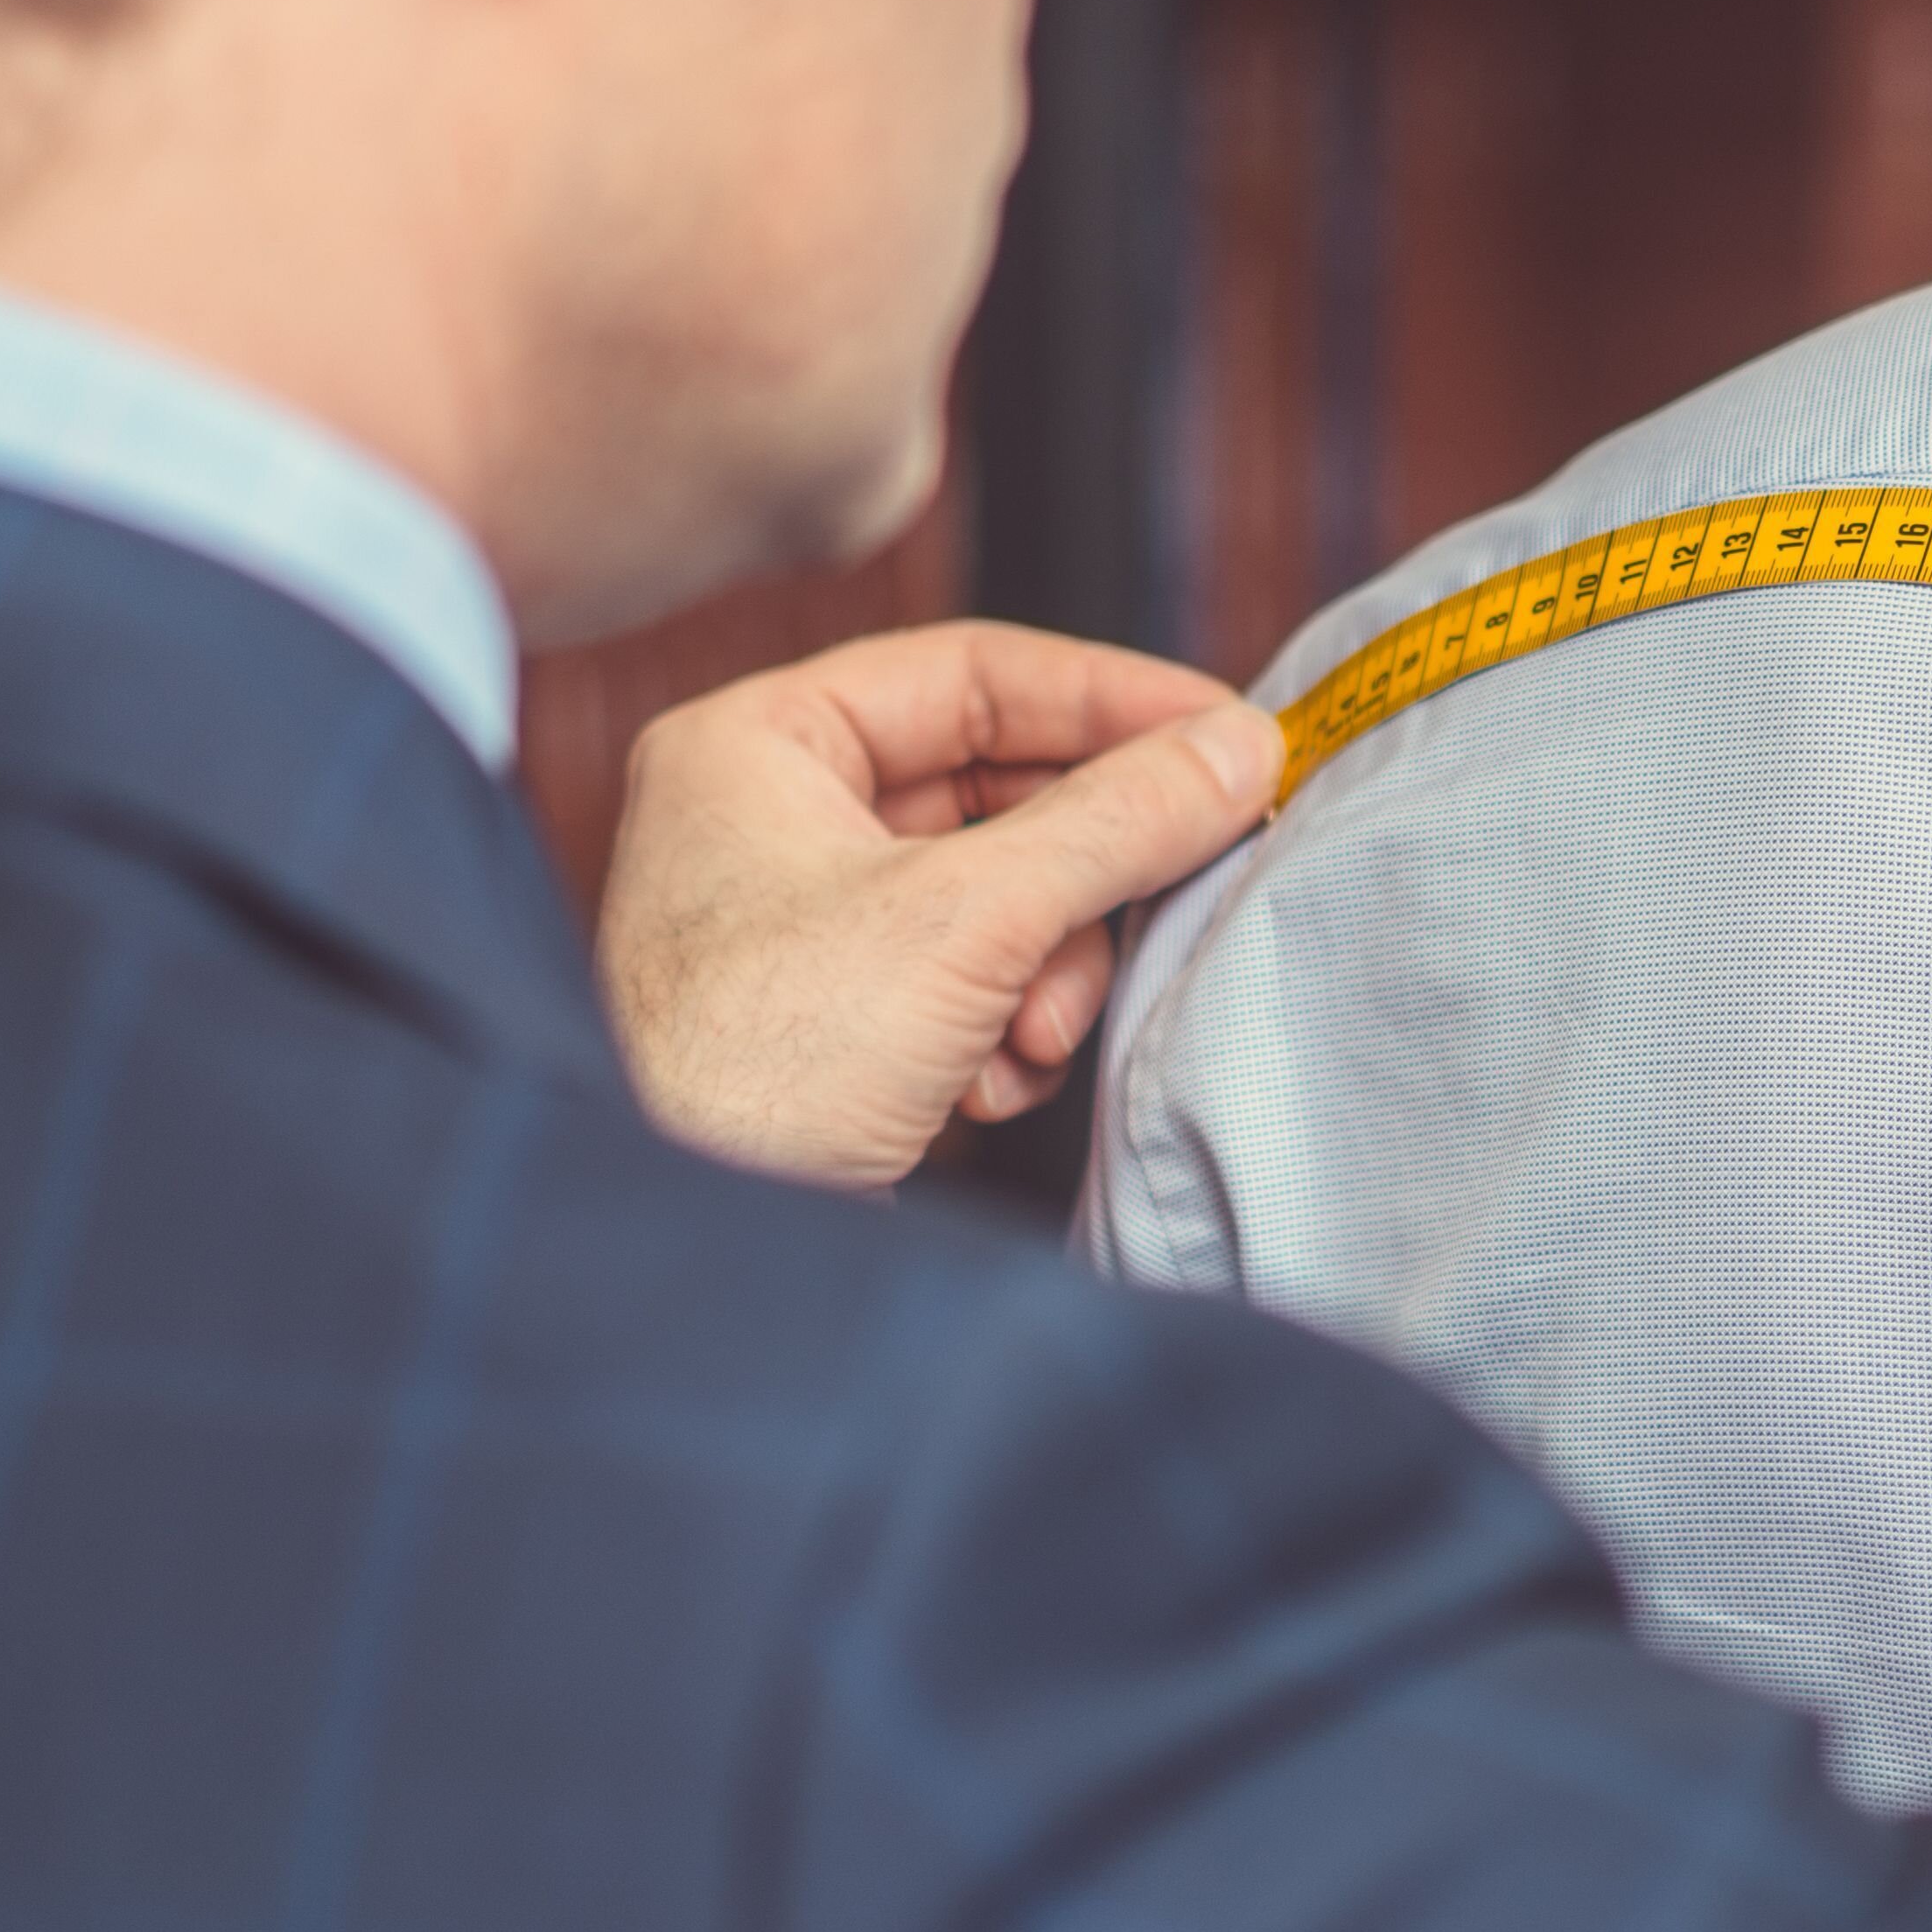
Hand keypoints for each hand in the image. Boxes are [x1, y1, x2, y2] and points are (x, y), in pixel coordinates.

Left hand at [597, 622, 1280, 1187]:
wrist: (694, 1261)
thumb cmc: (757, 1074)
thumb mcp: (966, 923)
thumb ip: (1115, 823)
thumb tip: (1238, 752)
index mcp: (757, 746)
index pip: (971, 670)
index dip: (1113, 698)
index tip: (1230, 734)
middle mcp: (770, 819)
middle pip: (996, 789)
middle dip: (1082, 873)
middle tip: (1181, 882)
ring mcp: (800, 925)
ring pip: (999, 895)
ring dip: (1048, 971)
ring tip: (1033, 1035)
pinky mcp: (835, 1021)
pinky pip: (969, 979)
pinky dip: (1006, 1031)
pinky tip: (986, 1088)